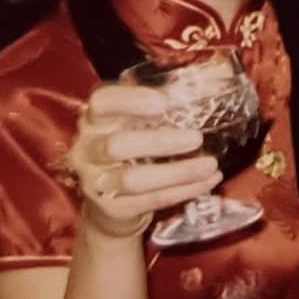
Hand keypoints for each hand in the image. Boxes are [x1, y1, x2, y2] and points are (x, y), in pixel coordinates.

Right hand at [68, 84, 218, 237]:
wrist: (109, 207)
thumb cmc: (129, 154)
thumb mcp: (134, 126)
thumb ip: (156, 108)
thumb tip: (196, 89)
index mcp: (94, 122)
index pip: (101, 104)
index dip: (131, 101)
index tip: (165, 102)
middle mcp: (88, 151)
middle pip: (116, 145)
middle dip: (160, 141)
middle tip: (197, 138)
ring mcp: (96, 183)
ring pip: (134, 179)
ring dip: (178, 172)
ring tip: (210, 165)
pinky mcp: (113, 209)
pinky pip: (151, 200)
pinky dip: (183, 191)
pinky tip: (207, 182)